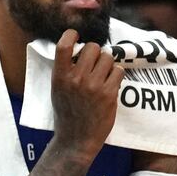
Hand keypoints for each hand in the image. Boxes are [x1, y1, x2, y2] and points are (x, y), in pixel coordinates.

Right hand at [49, 29, 121, 159]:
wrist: (75, 141)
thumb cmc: (67, 114)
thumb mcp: (57, 90)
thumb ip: (65, 70)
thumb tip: (77, 49)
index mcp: (60, 77)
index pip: (64, 45)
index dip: (72, 35)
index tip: (76, 36)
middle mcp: (77, 79)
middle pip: (92, 47)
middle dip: (95, 53)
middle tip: (94, 64)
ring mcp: (94, 86)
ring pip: (108, 57)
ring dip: (107, 64)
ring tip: (103, 76)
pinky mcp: (109, 94)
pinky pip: (118, 71)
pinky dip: (116, 75)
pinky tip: (110, 84)